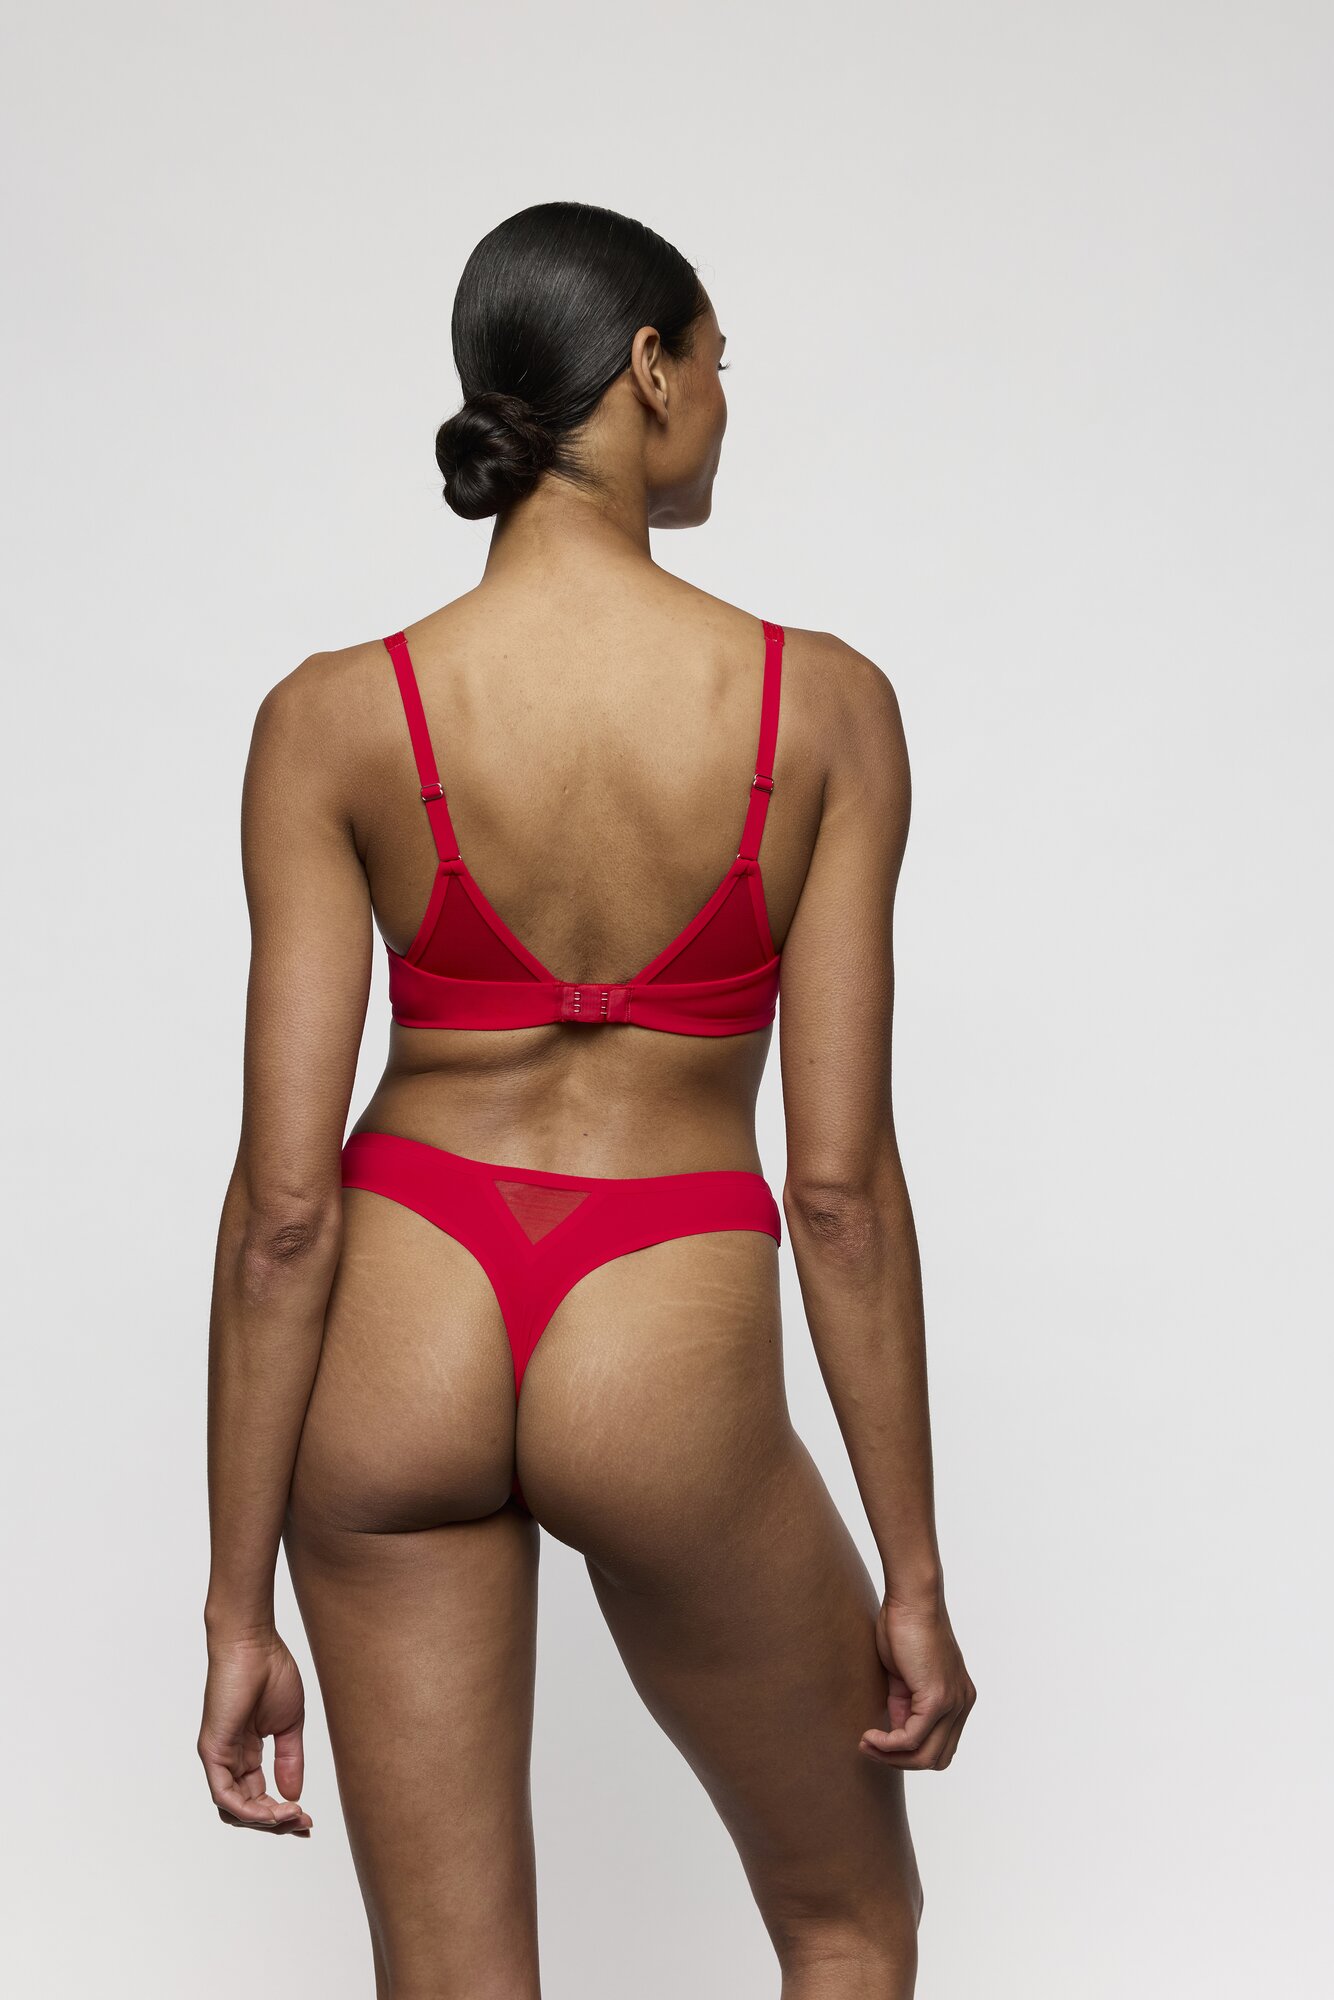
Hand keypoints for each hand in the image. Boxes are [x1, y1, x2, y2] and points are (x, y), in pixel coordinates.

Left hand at [198, 1629, 313, 1833]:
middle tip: (304, 1824)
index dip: (281, 1814)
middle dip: (276, 1823)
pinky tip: (274, 1810)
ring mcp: (218, 1757)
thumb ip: (290, 1759)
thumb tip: (293, 1795)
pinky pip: (224, 1795)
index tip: (307, 1820)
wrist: (253, 1643)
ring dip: (265, 1820)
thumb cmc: (270, 1671)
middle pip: (246, 1809)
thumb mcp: (289, 1724)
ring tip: (293, 1816)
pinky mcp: (212, 1751)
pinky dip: (249, 1809)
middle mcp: (230, 1759)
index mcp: (246, 1753)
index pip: (258, 1797)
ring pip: (234, 1809)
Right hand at [860, 1590, 976, 1769]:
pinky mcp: (938, 1698)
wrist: (911, 1599)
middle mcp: (962, 1703)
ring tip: (867, 1744)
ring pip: (926, 1755)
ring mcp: (954, 1702)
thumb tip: (896, 1734)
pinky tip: (871, 1736)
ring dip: (892, 1757)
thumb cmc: (904, 1627)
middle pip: (937, 1759)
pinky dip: (889, 1744)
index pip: (941, 1747)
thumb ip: (905, 1706)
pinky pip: (912, 1738)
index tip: (880, 1743)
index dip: (910, 1753)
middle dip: (901, 1762)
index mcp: (958, 1698)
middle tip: (871, 1748)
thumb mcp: (904, 1677)